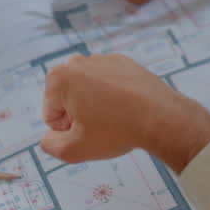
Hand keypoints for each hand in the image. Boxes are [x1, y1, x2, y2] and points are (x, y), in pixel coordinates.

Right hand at [41, 54, 209, 171]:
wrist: (160, 116)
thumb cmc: (117, 130)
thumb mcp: (74, 150)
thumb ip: (50, 145)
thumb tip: (49, 137)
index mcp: (60, 78)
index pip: (51, 114)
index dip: (67, 130)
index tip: (87, 130)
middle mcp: (79, 62)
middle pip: (68, 99)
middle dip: (79, 114)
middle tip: (100, 125)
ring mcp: (103, 59)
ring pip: (88, 91)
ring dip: (95, 105)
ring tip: (115, 117)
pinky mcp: (124, 62)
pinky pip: (108, 84)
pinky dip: (113, 96)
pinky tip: (127, 107)